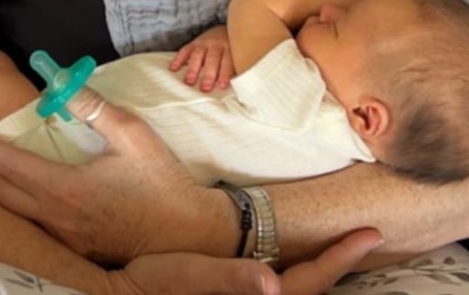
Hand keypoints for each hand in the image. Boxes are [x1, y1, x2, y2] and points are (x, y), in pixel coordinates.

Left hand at [0, 86, 204, 261]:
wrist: (188, 232)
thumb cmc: (160, 180)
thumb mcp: (131, 134)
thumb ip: (93, 107)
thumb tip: (63, 83)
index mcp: (68, 190)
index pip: (14, 169)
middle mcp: (59, 220)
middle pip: (3, 198)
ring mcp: (66, 241)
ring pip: (16, 217)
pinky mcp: (76, 251)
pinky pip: (34, 230)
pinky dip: (14, 210)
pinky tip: (13, 198)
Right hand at [109, 229, 382, 294]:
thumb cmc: (152, 284)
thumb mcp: (188, 275)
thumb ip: (232, 278)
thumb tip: (274, 282)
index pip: (311, 280)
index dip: (341, 256)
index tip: (369, 232)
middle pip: (312, 289)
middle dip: (339, 264)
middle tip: (362, 236)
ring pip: (296, 290)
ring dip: (320, 270)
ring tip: (337, 246)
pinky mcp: (231, 294)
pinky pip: (278, 287)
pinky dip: (297, 274)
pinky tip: (292, 258)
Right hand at [169, 25, 233, 90]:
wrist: (230, 29)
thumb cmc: (234, 50)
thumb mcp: (237, 57)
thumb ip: (234, 69)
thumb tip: (233, 88)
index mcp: (230, 50)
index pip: (227, 62)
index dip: (224, 74)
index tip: (221, 86)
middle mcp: (216, 45)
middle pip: (212, 59)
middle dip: (208, 74)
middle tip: (204, 88)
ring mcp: (204, 43)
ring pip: (198, 55)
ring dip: (193, 69)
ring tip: (188, 81)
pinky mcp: (194, 42)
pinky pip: (185, 50)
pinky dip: (178, 59)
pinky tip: (173, 68)